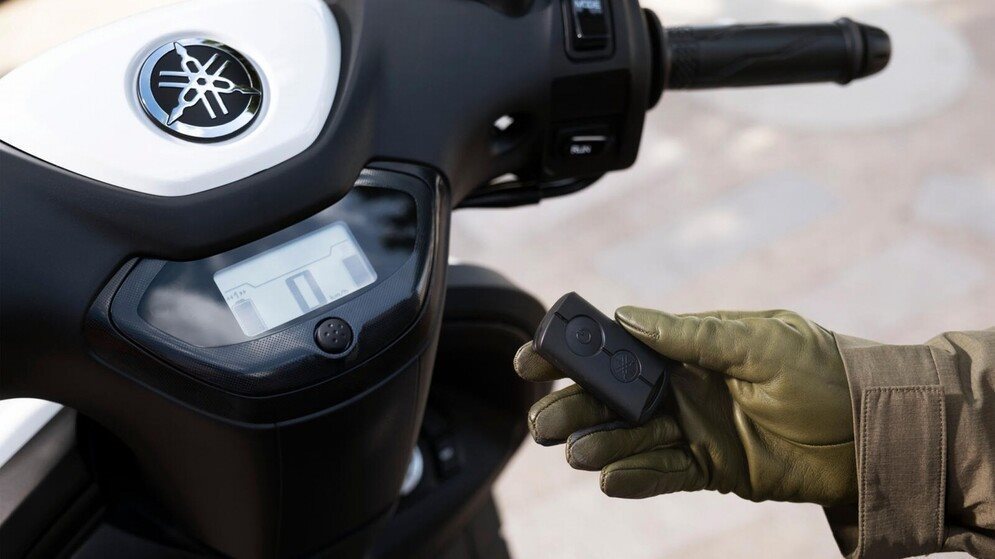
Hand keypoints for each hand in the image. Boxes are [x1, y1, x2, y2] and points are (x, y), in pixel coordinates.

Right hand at [514, 307, 856, 504]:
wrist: (875, 429)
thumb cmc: (824, 370)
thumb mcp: (761, 341)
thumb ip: (693, 335)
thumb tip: (627, 317)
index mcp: (691, 348)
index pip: (620, 347)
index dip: (576, 352)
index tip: (533, 357)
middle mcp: (685, 388)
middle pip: (614, 398)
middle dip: (575, 406)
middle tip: (542, 421)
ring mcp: (696, 429)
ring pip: (632, 438)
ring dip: (601, 445)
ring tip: (577, 453)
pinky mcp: (713, 468)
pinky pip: (665, 474)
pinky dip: (637, 478)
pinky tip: (610, 480)